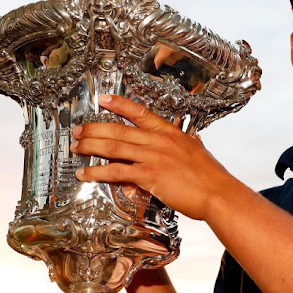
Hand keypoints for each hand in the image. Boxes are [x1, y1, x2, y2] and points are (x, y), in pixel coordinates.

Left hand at [71, 94, 231, 219]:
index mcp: (171, 133)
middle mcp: (159, 141)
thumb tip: (194, 140)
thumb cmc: (212, 177)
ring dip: (90, 146)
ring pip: (113, 147)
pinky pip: (116, 171)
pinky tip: (85, 173)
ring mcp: (153, 157)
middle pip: (118, 129)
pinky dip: (97, 172)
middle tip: (78, 130)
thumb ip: (192, 144)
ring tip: (75, 147)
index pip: (140, 112)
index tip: (103, 99)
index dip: (119, 104)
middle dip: (94, 129)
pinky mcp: (149, 175)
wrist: (218, 193)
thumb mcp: (201, 152)